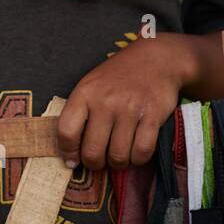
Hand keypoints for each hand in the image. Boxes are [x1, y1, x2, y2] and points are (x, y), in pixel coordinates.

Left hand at [56, 33, 204, 171]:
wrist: (157, 59)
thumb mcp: (91, 85)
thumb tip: (71, 154)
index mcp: (85, 93)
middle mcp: (105, 102)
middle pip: (92, 152)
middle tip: (100, 160)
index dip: (67, 152)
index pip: (66, 132)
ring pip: (118, 157)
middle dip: (95, 164)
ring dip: (118, 163)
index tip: (73, 160)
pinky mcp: (152, 116)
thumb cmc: (119, 76)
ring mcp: (130, 109)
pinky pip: (142, 152)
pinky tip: (135, 152)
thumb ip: (80, 114)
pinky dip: (138, 159)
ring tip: (119, 154)